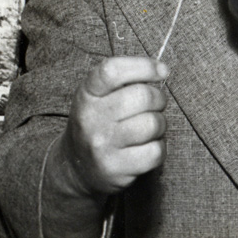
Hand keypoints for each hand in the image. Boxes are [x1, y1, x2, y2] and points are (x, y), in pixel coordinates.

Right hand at [53, 56, 170, 198]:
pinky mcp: (114, 170)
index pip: (113, 71)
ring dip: (160, 125)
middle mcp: (90, 119)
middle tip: (153, 106)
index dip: (144, 66)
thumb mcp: (99, 95)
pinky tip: (145, 149)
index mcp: (86, 95)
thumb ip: (125, 78)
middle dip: (158, 99)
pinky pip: (155, 152)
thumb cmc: (100, 122)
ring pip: (153, 124)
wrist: (76, 168)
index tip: (162, 70)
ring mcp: (101, 146)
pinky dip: (158, 149)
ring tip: (148, 129)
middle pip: (143, 96)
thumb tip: (162, 69)